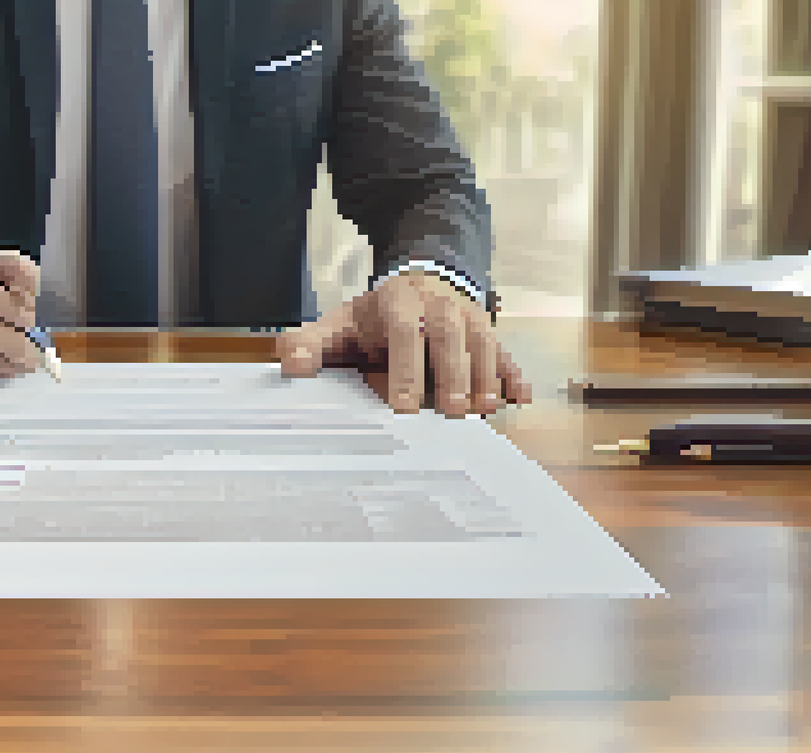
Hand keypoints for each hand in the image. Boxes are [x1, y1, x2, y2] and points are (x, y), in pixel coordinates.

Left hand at [276, 272, 532, 415]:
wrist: (418, 283)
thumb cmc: (376, 317)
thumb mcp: (340, 324)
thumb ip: (311, 344)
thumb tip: (288, 362)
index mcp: (399, 302)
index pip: (403, 332)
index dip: (405, 367)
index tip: (402, 404)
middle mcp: (439, 307)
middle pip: (450, 335)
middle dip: (453, 372)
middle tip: (453, 411)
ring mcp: (468, 319)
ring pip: (484, 342)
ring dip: (487, 374)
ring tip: (487, 408)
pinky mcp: (489, 335)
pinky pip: (505, 352)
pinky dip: (515, 373)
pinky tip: (522, 397)